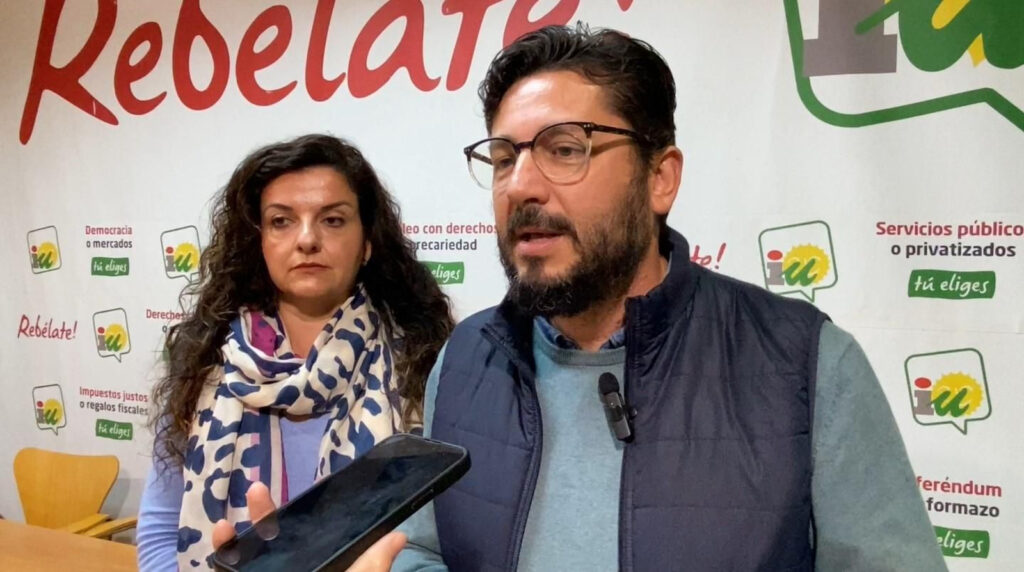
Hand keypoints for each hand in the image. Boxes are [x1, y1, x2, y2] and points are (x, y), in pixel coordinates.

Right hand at [211, 482, 406, 570]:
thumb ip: (374, 565)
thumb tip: (399, 535)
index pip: (309, 543)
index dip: (302, 519)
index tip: (302, 496)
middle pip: (273, 547)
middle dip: (263, 519)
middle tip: (257, 490)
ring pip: (246, 563)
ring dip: (234, 540)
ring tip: (226, 523)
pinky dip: (223, 559)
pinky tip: (220, 539)